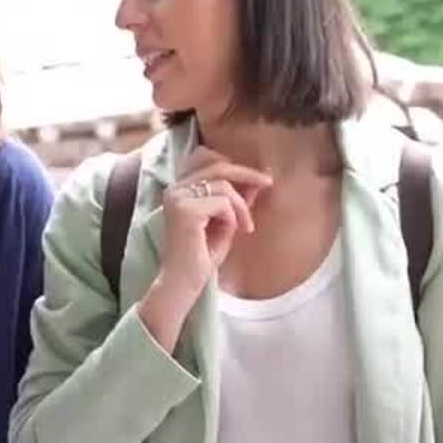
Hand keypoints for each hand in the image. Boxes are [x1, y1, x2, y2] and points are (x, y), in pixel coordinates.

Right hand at [156, 148, 272, 292]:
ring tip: (244, 227)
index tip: (257, 176)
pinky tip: (233, 232)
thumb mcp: (225, 222)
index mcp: (178, 188)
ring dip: (241, 206)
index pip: (206, 158)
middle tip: (268, 182)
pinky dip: (234, 217)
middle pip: (217, 166)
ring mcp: (178, 198)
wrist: (184, 283)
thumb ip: (236, 200)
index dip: (233, 165)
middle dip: (247, 174)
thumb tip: (257, 179)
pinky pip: (223, 203)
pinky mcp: (186, 211)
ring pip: (224, 186)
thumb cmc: (202, 256)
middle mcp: (174, 189)